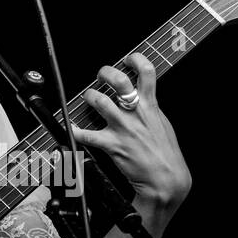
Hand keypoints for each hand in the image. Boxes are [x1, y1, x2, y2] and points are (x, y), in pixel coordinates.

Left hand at [70, 53, 191, 207]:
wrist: (165, 178)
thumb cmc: (165, 152)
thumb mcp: (163, 122)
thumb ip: (150, 106)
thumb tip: (140, 94)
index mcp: (151, 105)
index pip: (146, 71)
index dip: (136, 59)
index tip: (128, 59)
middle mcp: (136, 113)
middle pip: (118, 81)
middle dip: (105, 73)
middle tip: (101, 76)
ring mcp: (123, 128)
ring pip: (99, 101)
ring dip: (89, 96)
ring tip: (89, 97)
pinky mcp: (113, 144)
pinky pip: (87, 135)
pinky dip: (76, 130)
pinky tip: (72, 127)